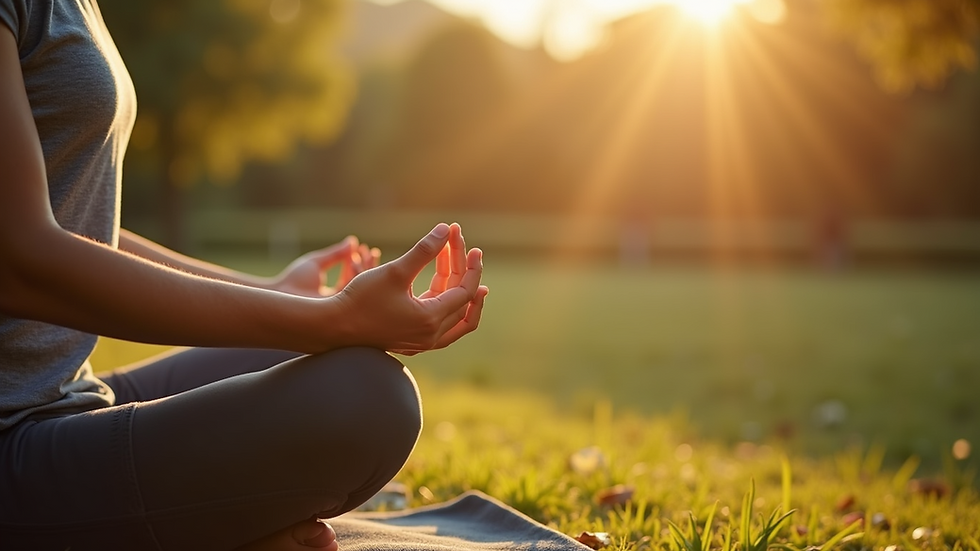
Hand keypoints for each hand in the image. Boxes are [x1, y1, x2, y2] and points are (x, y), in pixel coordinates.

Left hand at [272, 237, 380, 297]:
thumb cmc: (295, 279)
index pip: (353, 279)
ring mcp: (341, 305)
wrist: (281, 293)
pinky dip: (357, 274)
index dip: (360, 264)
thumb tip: (352, 241)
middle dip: (368, 267)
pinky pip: (355, 289)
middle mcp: (340, 301)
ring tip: (366, 253)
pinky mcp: (341, 306)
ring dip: (364, 268)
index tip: (364, 249)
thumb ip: (335, 254)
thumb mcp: (318, 262)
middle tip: (372, 251)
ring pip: (360, 286)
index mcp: (335, 294)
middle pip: (360, 284)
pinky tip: (356, 261)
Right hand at [331, 223, 487, 353]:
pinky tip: (443, 285)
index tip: (471, 245)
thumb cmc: (360, 299)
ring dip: (458, 288)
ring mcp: (422, 342)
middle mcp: (430, 336)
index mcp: (430, 320)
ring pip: (454, 316)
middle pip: (462, 302)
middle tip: (462, 246)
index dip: (471, 266)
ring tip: (462, 266)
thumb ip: (423, 250)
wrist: (332, 328)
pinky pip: (441, 324)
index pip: (465, 291)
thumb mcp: (394, 271)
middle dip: (464, 271)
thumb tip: (446, 229)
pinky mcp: (412, 340)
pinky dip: (445, 302)